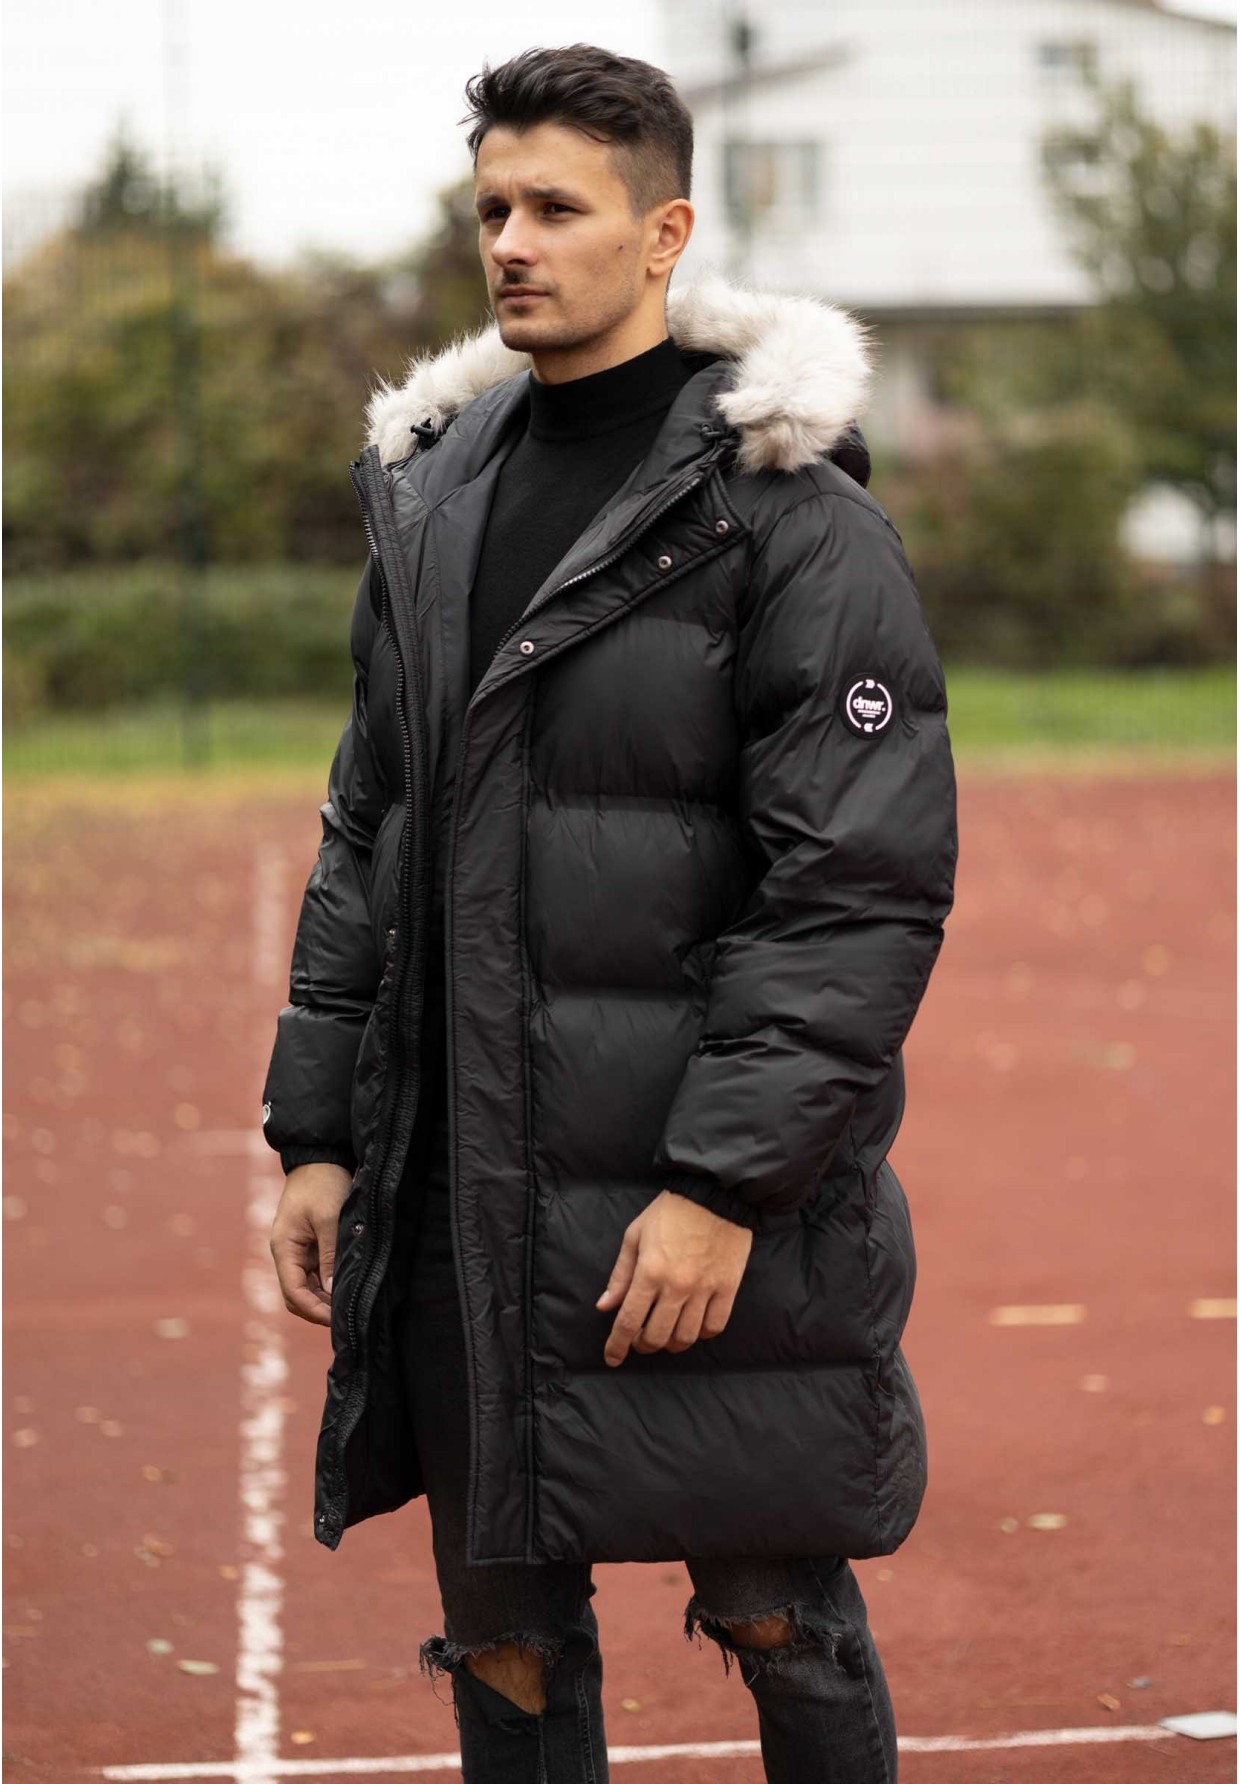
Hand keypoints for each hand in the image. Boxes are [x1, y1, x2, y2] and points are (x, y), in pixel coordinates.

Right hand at [270, 1163, 353, 1326]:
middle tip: (345, 1319)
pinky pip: (315, 1274)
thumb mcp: (328, 1218)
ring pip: (307, 1287)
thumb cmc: (323, 1184)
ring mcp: (298, 1251)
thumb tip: (330, 1289)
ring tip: (348, 1308)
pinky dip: (327, 1285)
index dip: (313, 1310)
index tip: (336, 1319)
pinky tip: (345, 1289)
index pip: (293, 1292)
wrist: (319, 1158)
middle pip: (297, 1295)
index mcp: (284, 1248)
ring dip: (324, 1298)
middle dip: (317, 1309)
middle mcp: (287, 1253)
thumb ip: (329, 1255)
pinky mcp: (310, 1246)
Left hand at [595, 1189, 753, 1366]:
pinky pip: (714, 1326)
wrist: (715, 1194)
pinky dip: (701, 1334)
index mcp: (650, 1272)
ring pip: (686, 1337)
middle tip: (639, 1339)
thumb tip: (605, 1306)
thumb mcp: (635, 1235)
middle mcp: (677, 1286)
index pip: (628, 1321)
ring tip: (666, 1333)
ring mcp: (705, 1289)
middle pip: (656, 1336)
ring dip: (671, 1343)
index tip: (612, 1358)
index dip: (617, 1345)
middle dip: (643, 1345)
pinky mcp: (728, 1288)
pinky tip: (693, 1325)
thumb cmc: (671, 1212)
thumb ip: (620, 1274)